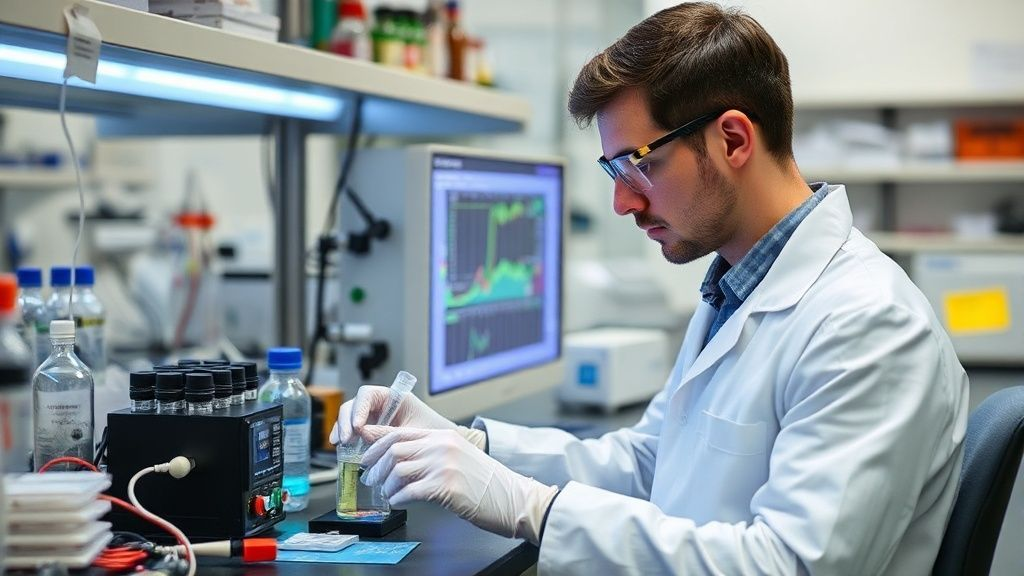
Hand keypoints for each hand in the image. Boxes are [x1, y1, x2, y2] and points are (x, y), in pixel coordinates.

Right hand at [330, 387, 485, 448]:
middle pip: (354, 405)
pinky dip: (344, 436)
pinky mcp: (369, 431)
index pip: (368, 394)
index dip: (359, 408)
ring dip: (342, 429)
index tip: (358, 427)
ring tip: (341, 444)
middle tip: (346, 439)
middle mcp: (380, 405)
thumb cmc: (432, 434)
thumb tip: (363, 435)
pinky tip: (341, 446)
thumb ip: (388, 433)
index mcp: (393, 397)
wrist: (441, 448)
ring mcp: (373, 417)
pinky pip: (352, 430)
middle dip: (346, 421)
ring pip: (349, 417)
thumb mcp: (411, 433)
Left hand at [360, 428, 557, 543]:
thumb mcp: (458, 457)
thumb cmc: (487, 483)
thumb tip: (399, 460)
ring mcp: (444, 464)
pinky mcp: (445, 486)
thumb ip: (431, 453)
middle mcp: (441, 445)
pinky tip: (399, 502)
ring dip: (386, 484)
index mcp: (443, 436)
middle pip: (394, 448)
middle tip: (370, 477)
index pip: (400, 432)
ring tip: (387, 493)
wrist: (513, 498)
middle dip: (375, 465)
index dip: (377, 442)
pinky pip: (409, 491)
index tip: (364, 452)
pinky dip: (398, 498)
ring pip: (398, 469)